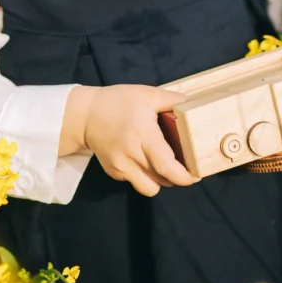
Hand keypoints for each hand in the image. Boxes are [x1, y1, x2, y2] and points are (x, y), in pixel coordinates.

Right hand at [71, 84, 199, 196]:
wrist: (84, 115)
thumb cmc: (118, 102)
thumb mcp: (148, 94)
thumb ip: (174, 100)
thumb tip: (195, 105)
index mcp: (143, 135)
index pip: (165, 166)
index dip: (183, 176)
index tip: (197, 175)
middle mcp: (130, 155)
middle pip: (160, 181)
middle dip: (178, 179)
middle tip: (188, 169)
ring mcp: (119, 166)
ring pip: (148, 188)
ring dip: (161, 181)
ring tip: (166, 165)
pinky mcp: (113, 172)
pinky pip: (135, 182)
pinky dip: (145, 176)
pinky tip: (146, 160)